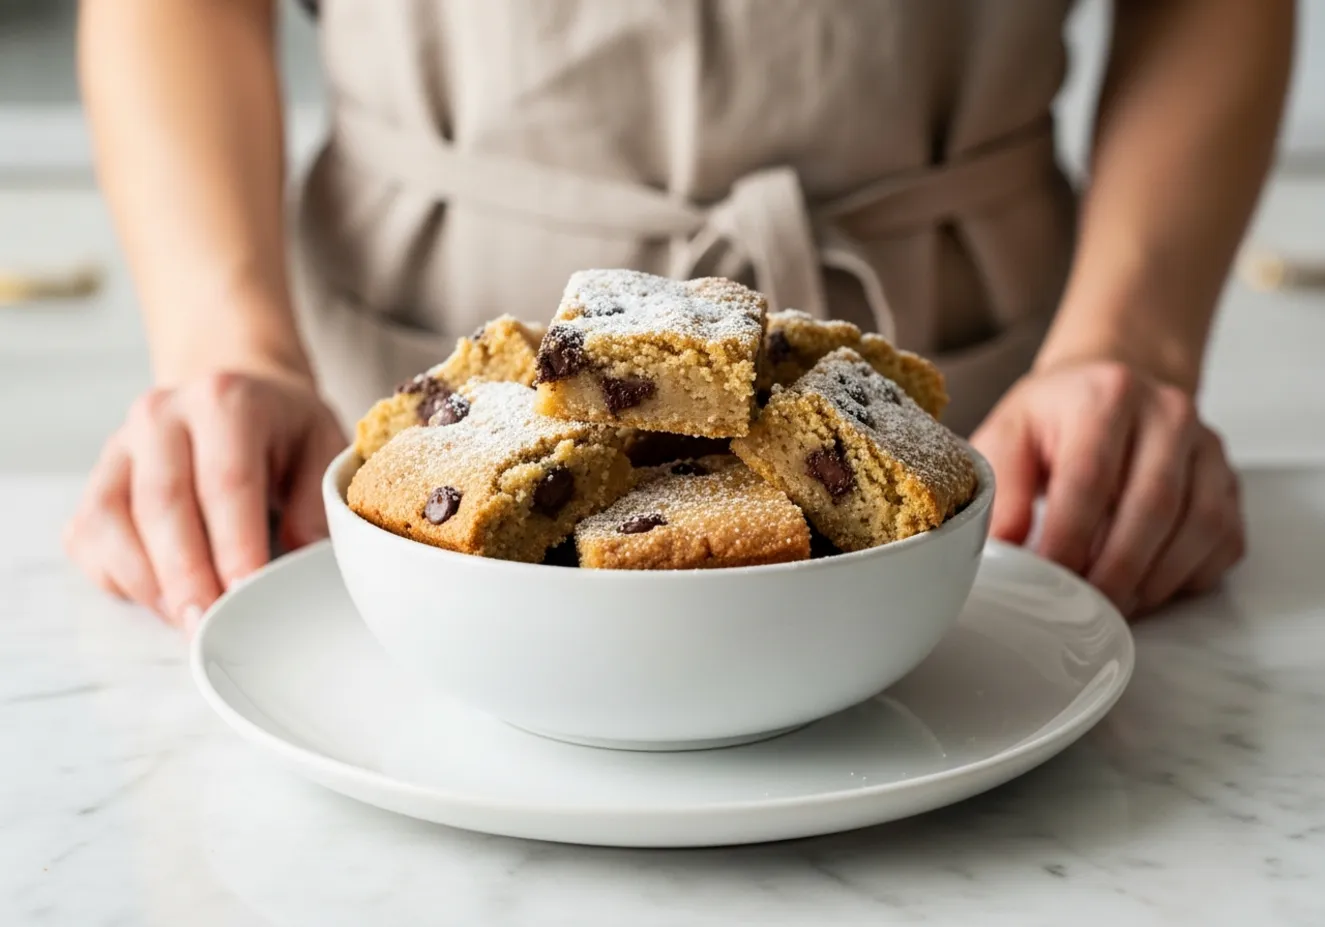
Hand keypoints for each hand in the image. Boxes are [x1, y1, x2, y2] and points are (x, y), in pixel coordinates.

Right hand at [64, 371, 345, 631]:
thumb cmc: (283, 430)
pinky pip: (89, 536)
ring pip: (113, 523)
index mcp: (225, 402)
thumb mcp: (322, 448)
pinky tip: (160, 601)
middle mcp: (162, 415)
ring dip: (149, 583)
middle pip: (163, 504)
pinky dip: (120, 578)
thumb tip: (300, 567)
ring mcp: (120, 446)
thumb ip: (316, 503)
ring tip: (188, 622)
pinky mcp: (97, 478)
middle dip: (187, 576)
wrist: (232, 391)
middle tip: (210, 627)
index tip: (248, 595)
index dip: (235, 546)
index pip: (226, 481)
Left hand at [970, 360, 1244, 617]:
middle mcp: (1167, 415)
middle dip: (1116, 570)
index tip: (1046, 578)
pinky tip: (1147, 586)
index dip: (1069, 538)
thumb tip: (1005, 549)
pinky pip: (1223, 540)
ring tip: (1113, 603)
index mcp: (1106, 397)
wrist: (1112, 386)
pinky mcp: (1229, 481)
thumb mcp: (1010, 435)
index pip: (1091, 478)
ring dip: (1155, 579)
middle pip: (1153, 506)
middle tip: (1083, 605)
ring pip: (1198, 527)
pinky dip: (1186, 576)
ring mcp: (1207, 448)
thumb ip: (1003, 489)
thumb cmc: (1056, 418)